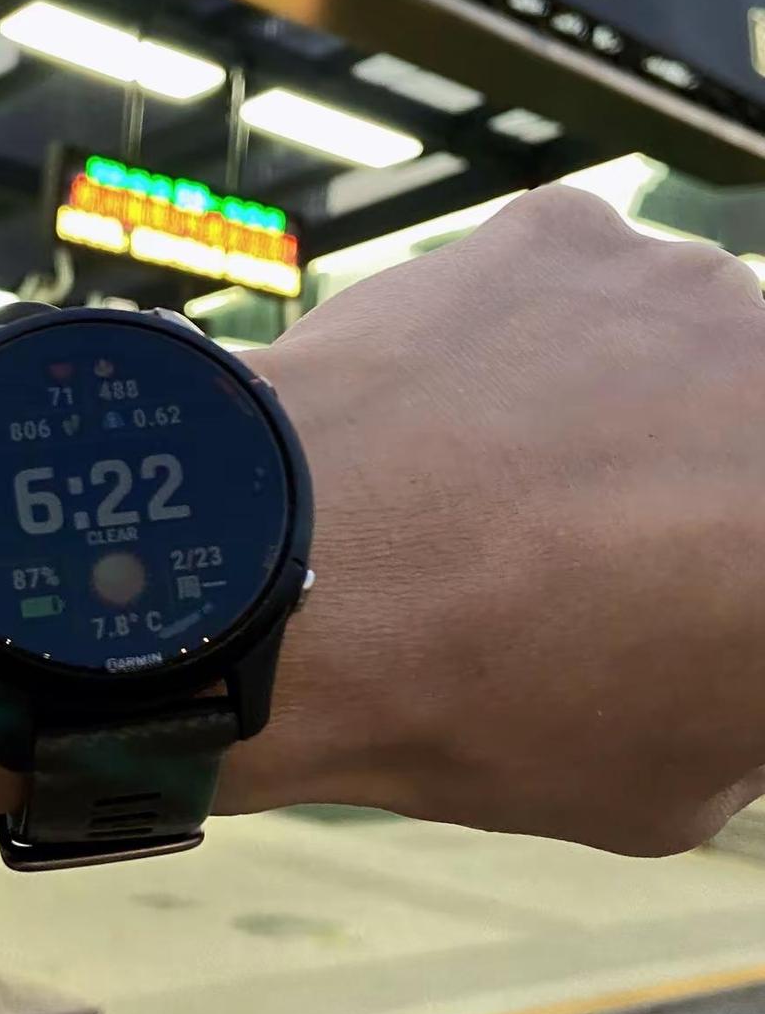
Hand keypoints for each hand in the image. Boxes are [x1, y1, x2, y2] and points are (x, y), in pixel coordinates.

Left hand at [227, 186, 764, 853]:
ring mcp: (696, 285)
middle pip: (748, 439)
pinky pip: (585, 287)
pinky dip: (543, 340)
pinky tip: (467, 412)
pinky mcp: (575, 231)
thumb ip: (748, 704)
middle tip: (610, 559)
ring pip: (691, 349)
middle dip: (710, 491)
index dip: (717, 591)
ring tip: (515, 488)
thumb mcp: (677, 783)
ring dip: (641, 406)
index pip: (753, 554)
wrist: (294, 583)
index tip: (679, 614)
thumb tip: (730, 646)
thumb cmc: (490, 707)